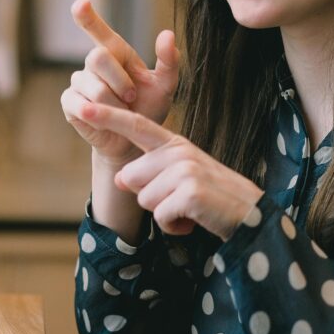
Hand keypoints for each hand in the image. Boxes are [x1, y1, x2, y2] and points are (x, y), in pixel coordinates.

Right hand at [61, 0, 179, 165]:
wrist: (134, 140)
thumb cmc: (148, 109)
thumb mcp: (165, 86)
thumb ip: (169, 61)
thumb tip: (167, 34)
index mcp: (116, 53)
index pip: (98, 30)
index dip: (88, 17)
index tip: (80, 3)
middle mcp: (94, 63)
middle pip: (97, 57)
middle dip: (119, 80)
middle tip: (132, 97)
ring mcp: (79, 82)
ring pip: (93, 86)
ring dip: (113, 103)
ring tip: (121, 112)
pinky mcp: (69, 102)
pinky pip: (79, 103)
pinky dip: (97, 114)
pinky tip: (103, 118)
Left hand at [78, 102, 264, 239]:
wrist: (250, 214)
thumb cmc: (211, 196)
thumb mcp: (179, 178)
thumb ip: (149, 172)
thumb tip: (118, 178)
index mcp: (174, 144)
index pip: (136, 126)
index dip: (109, 117)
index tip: (84, 107)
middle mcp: (178, 152)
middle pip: (130, 178)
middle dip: (148, 197)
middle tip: (179, 199)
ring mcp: (185, 170)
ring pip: (144, 199)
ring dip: (163, 213)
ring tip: (189, 209)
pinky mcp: (190, 192)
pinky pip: (160, 216)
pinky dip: (174, 226)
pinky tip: (193, 219)